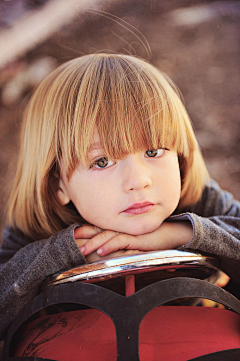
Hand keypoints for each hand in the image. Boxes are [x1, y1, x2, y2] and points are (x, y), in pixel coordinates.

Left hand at [74, 221, 192, 257]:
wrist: (172, 235)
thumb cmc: (153, 240)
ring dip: (94, 243)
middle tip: (70, 240)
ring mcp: (129, 232)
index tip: (72, 234)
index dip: (85, 230)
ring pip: (107, 236)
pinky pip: (121, 241)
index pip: (99, 228)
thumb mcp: (134, 244)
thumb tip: (107, 254)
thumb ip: (122, 247)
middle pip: (99, 230)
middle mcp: (122, 228)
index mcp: (120, 228)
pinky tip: (102, 251)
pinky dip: (111, 246)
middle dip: (84, 235)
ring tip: (82, 250)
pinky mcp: (137, 238)